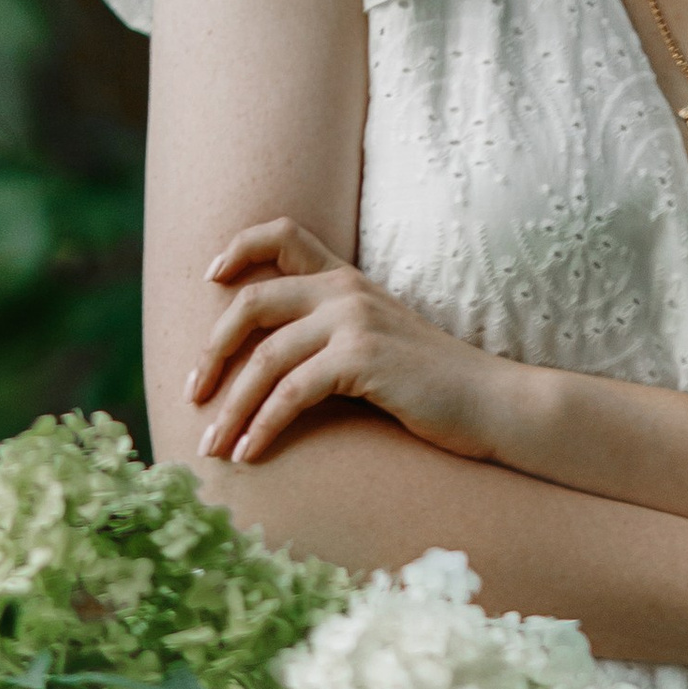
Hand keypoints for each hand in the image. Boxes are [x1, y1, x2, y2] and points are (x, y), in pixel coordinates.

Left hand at [191, 219, 505, 466]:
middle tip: (193, 395)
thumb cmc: (434, 386)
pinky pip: (291, 393)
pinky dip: (263, 426)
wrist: (494, 403)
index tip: (209, 277)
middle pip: (252, 303)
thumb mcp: (379, 343)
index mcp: (348, 278)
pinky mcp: (363, 359)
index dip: (238, 247)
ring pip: (265, 360)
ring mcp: (355, 320)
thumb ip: (332, 336)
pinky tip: (250, 454)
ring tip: (212, 447)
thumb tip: (269, 366)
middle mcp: (346, 290)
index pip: (283, 234)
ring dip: (231, 408)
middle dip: (212, 353)